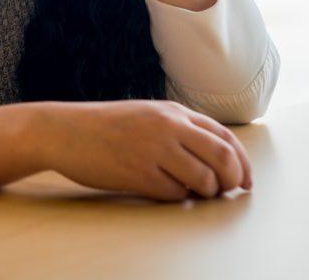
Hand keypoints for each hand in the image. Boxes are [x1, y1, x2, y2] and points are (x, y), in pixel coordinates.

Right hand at [37, 99, 252, 200]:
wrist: (63, 131)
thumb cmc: (105, 126)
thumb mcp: (147, 114)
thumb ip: (180, 129)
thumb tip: (218, 159)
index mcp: (172, 111)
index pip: (224, 136)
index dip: (243, 162)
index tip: (245, 180)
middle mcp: (168, 127)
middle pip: (223, 158)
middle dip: (233, 180)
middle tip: (227, 191)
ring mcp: (154, 149)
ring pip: (204, 179)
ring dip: (204, 192)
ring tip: (189, 190)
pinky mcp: (139, 173)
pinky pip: (175, 193)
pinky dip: (176, 196)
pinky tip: (160, 188)